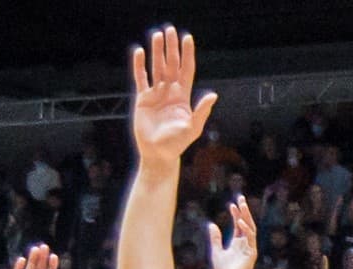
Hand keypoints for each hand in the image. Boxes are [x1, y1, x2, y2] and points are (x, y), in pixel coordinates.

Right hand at [130, 26, 217, 161]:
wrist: (158, 154)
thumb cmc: (177, 144)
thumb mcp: (192, 128)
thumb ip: (201, 111)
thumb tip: (213, 95)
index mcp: (183, 96)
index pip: (186, 70)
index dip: (187, 54)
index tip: (187, 38)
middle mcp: (170, 92)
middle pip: (171, 64)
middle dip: (171, 48)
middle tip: (169, 30)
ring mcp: (156, 94)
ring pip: (156, 67)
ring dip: (156, 52)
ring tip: (156, 35)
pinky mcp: (143, 99)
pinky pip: (141, 78)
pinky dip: (139, 65)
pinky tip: (139, 52)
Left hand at [208, 199, 257, 268]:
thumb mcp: (216, 251)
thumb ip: (215, 239)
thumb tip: (211, 224)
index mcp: (237, 242)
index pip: (238, 224)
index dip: (236, 214)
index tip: (232, 204)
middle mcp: (245, 243)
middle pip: (246, 223)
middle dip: (244, 211)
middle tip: (241, 198)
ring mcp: (249, 247)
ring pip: (250, 228)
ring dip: (246, 217)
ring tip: (242, 205)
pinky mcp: (251, 253)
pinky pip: (250, 238)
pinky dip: (246, 230)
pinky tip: (241, 222)